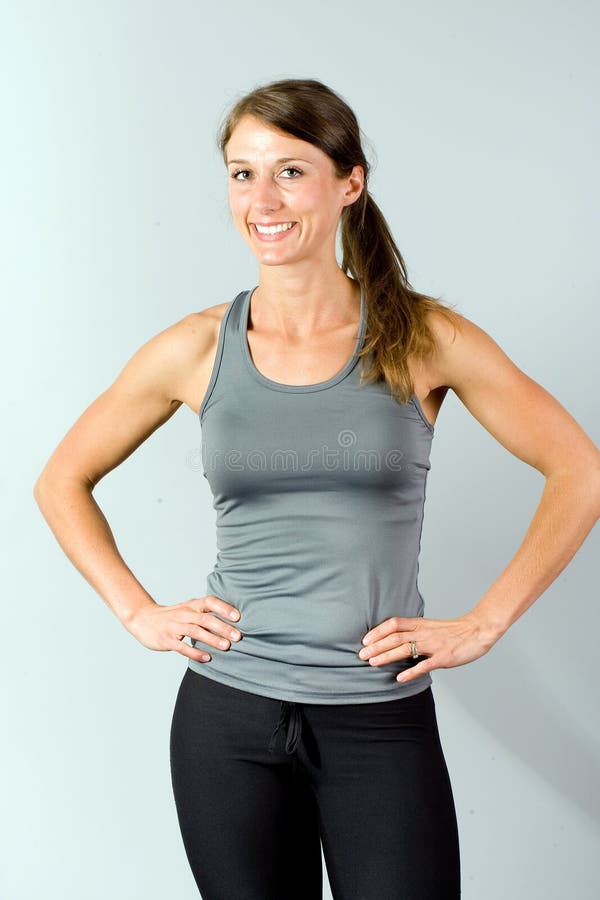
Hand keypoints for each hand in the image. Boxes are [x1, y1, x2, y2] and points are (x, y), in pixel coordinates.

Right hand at [125, 595, 242, 662]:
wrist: (142, 619)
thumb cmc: (172, 616)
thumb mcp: (188, 609)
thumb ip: (205, 614)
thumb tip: (232, 624)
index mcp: (191, 605)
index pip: (209, 602)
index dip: (224, 608)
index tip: (238, 617)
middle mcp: (184, 614)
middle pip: (206, 619)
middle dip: (223, 627)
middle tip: (238, 636)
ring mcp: (174, 627)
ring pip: (195, 632)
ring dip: (212, 639)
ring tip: (226, 646)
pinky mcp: (166, 640)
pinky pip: (182, 647)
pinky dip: (195, 652)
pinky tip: (207, 658)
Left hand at [358, 612, 496, 684]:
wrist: (478, 630)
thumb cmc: (455, 631)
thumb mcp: (432, 626)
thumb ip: (416, 631)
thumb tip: (397, 639)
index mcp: (421, 624)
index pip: (394, 624)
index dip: (378, 631)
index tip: (365, 640)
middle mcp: (424, 632)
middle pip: (395, 637)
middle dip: (377, 646)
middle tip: (361, 655)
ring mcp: (433, 645)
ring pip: (405, 649)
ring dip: (387, 656)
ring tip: (372, 663)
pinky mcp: (443, 658)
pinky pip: (424, 665)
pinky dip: (411, 672)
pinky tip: (399, 678)